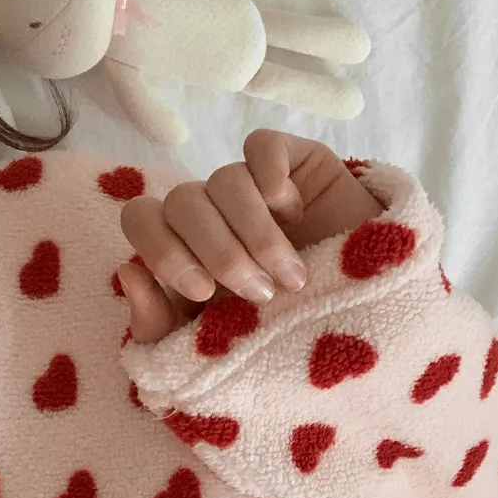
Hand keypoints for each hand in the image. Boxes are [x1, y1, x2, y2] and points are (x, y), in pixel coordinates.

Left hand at [118, 129, 379, 345]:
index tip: (202, 291)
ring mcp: (253, 185)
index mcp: (185, 248)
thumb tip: (129, 272)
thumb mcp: (215, 350)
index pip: (142, 220)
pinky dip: (271, 177)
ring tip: (293, 277)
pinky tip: (296, 213)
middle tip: (258, 293)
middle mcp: (212, 212)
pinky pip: (262, 147)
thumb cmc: (285, 340)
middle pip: (182, 201)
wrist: (368, 328)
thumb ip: (162, 326)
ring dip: (257, 233)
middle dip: (218, 252)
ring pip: (225, 180)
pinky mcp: (295, 163)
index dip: (164, 250)